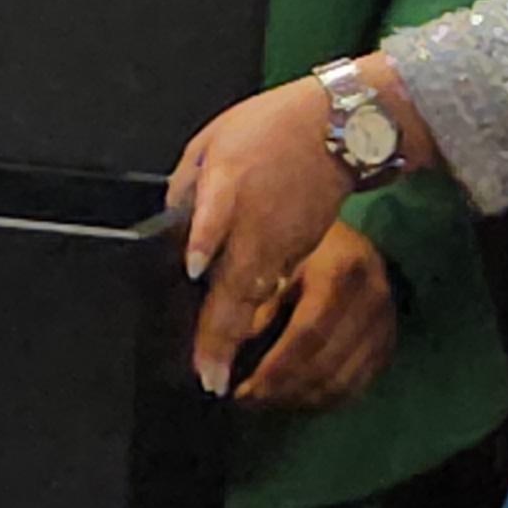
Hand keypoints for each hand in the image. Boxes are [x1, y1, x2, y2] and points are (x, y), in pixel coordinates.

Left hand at [173, 79, 356, 395]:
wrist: (334, 130)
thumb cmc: (265, 132)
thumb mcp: (212, 144)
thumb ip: (189, 185)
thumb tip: (173, 225)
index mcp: (229, 181)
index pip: (214, 212)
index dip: (206, 240)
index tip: (194, 270)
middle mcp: (256, 220)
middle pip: (236, 279)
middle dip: (220, 330)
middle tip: (207, 375)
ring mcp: (282, 240)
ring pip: (257, 296)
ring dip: (236, 337)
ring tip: (220, 376)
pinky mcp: (301, 250)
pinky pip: (277, 292)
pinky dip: (262, 321)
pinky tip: (246, 349)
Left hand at [231, 220, 398, 412]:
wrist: (340, 237)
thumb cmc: (293, 241)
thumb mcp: (269, 258)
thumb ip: (253, 301)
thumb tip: (230, 352)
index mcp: (340, 272)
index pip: (307, 335)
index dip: (272, 369)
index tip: (237, 388)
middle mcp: (372, 299)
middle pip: (326, 362)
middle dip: (281, 389)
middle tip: (245, 399)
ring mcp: (386, 323)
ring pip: (343, 380)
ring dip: (300, 398)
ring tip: (263, 401)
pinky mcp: (388, 341)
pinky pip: (358, 383)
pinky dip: (324, 397)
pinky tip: (294, 397)